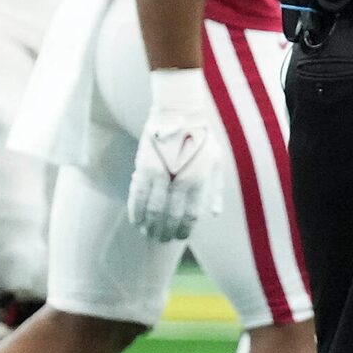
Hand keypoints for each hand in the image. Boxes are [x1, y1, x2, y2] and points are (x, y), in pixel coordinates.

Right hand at [129, 68, 224, 243]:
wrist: (178, 113)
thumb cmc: (200, 138)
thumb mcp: (217, 161)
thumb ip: (215, 190)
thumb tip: (213, 215)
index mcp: (199, 180)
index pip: (190, 215)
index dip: (184, 230)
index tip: (180, 238)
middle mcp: (180, 180)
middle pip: (171, 217)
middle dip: (166, 232)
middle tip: (162, 239)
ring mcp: (161, 175)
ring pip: (153, 211)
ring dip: (150, 226)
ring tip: (149, 234)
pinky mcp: (143, 168)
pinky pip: (137, 197)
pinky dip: (136, 212)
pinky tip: (136, 221)